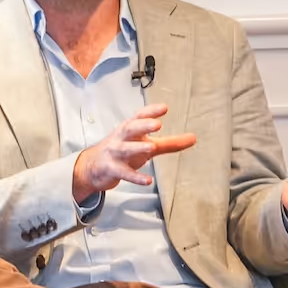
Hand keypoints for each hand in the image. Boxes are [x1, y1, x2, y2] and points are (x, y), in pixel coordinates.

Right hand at [72, 103, 196, 201]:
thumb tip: (193, 138)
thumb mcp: (146, 144)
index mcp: (130, 129)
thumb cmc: (123, 151)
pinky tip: (147, 180)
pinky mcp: (112, 169)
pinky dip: (135, 177)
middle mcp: (121, 138)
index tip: (164, 108)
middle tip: (157, 124)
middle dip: (143, 125)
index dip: (151, 112)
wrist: (94, 167)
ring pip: (126, 149)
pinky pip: (124, 173)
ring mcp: (115, 153)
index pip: (139, 116)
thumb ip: (170, 143)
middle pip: (130, 128)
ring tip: (151, 147)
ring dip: (138, 148)